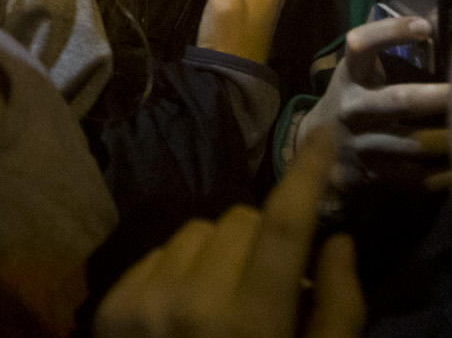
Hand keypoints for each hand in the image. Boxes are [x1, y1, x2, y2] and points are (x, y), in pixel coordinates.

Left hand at [94, 124, 361, 337]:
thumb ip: (339, 311)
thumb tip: (337, 241)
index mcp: (253, 322)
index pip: (284, 225)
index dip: (307, 172)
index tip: (325, 134)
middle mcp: (193, 302)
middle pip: (244, 222)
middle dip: (266, 241)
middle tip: (275, 287)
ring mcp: (145, 302)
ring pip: (200, 231)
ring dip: (222, 254)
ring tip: (228, 304)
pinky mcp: (112, 308)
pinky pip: (160, 253)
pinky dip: (182, 271)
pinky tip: (189, 315)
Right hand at [296, 16, 451, 192]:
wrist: (320, 147)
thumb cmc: (355, 95)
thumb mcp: (358, 67)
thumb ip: (385, 43)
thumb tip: (431, 16)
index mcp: (350, 74)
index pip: (362, 45)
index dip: (392, 32)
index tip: (427, 28)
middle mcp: (353, 107)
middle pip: (401, 101)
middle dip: (440, 97)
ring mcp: (362, 145)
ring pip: (414, 143)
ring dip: (450, 137)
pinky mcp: (374, 175)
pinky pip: (416, 176)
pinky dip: (445, 172)